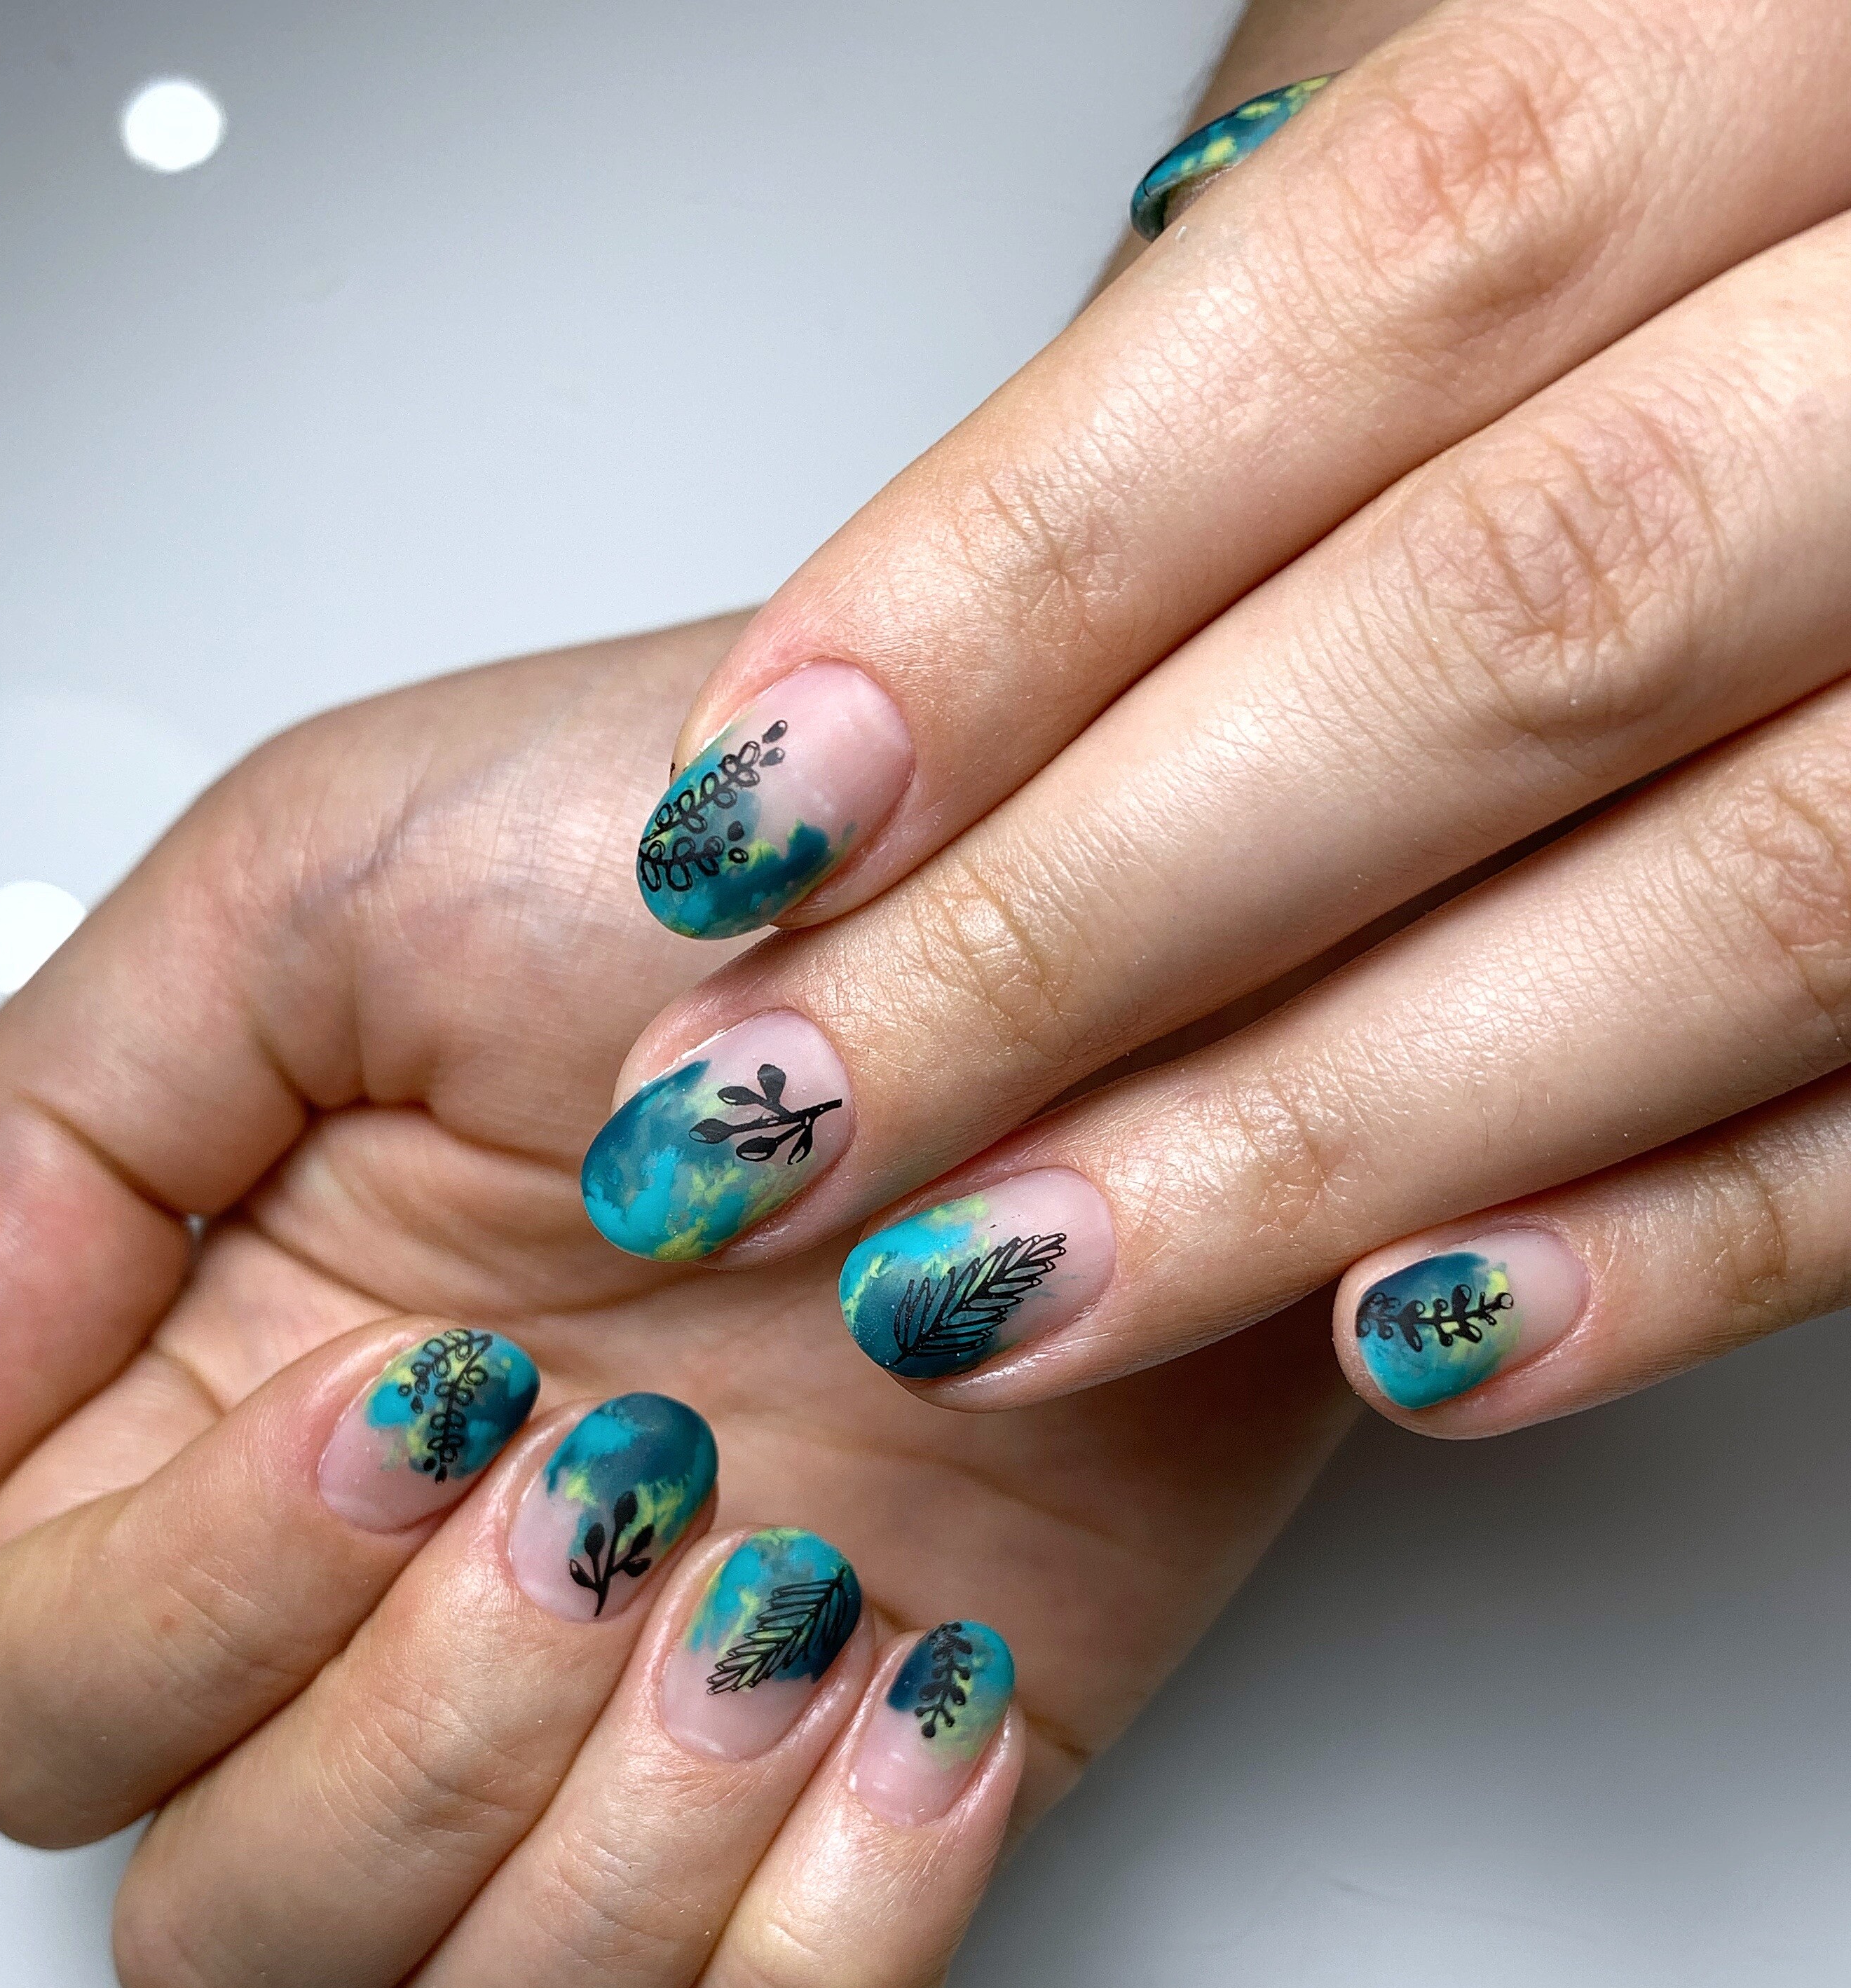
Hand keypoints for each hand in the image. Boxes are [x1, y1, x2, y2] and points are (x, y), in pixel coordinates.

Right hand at [0, 623, 1349, 1987]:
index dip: (193, 1617)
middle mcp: (410, 1636)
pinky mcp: (866, 1828)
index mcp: (239, 1432)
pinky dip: (825, 1951)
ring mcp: (634, 1761)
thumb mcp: (331, 880)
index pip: (41, 1715)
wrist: (1127, 935)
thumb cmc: (757, 880)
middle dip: (417, 1759)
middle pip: (225, 1950)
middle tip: (621, 1496)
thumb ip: (51, 1143)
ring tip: (794, 1598)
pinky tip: (931, 1696)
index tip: (417, 1403)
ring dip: (607, 1877)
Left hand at [587, 0, 1850, 1442]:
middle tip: (787, 1118)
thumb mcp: (1637, 127)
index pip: (1408, 273)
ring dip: (1315, 1133)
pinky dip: (1675, 1250)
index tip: (750, 813)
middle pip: (1516, 623)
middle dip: (1093, 916)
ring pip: (1743, 900)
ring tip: (993, 1289)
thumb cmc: (1803, 222)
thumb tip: (951, 647)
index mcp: (1839, 39)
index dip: (1035, 566)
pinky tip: (1398, 1352)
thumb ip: (1365, 334)